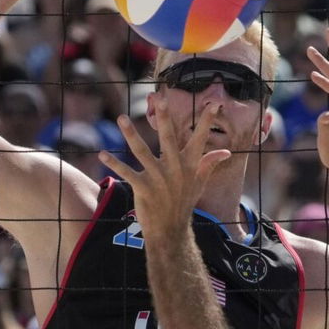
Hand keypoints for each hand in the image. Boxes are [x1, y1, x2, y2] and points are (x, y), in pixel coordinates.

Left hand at [99, 104, 231, 235]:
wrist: (170, 229)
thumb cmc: (184, 202)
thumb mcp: (200, 182)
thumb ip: (210, 164)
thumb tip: (226, 152)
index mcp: (189, 165)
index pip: (200, 139)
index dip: (206, 122)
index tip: (213, 104)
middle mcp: (175, 168)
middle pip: (168, 138)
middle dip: (164, 118)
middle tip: (160, 99)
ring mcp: (158, 178)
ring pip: (142, 151)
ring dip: (130, 135)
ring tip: (121, 118)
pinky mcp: (143, 187)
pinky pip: (126, 172)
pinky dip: (114, 164)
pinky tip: (102, 154)